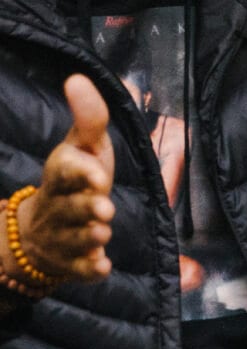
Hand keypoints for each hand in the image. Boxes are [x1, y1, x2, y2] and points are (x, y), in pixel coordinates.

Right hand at [11, 75, 115, 284]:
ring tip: (103, 233)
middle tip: (105, 209)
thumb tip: (78, 78)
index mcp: (62, 173)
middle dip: (86, 208)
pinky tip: (101, 268)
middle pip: (70, 207)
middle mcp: (59, 205)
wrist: (40, 229)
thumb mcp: (82, 146)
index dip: (81, 173)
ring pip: (74, 239)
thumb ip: (89, 117)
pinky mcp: (70, 262)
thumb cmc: (74, 178)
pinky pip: (78, 270)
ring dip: (89, 237)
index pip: (64, 171)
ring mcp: (62, 236)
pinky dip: (89, 270)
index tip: (99, 175)